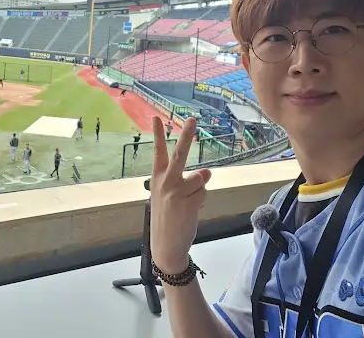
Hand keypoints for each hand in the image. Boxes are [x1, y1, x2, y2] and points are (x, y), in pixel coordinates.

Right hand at [150, 116, 211, 274]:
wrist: (165, 245)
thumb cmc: (168, 217)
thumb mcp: (169, 196)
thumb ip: (186, 181)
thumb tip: (207, 173)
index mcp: (157, 178)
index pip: (158, 152)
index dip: (157, 134)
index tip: (156, 117)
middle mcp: (165, 182)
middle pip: (179, 154)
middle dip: (186, 136)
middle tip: (192, 119)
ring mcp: (176, 192)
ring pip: (200, 179)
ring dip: (199, 190)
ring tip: (187, 204)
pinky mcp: (188, 203)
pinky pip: (204, 193)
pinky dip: (201, 200)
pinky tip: (190, 211)